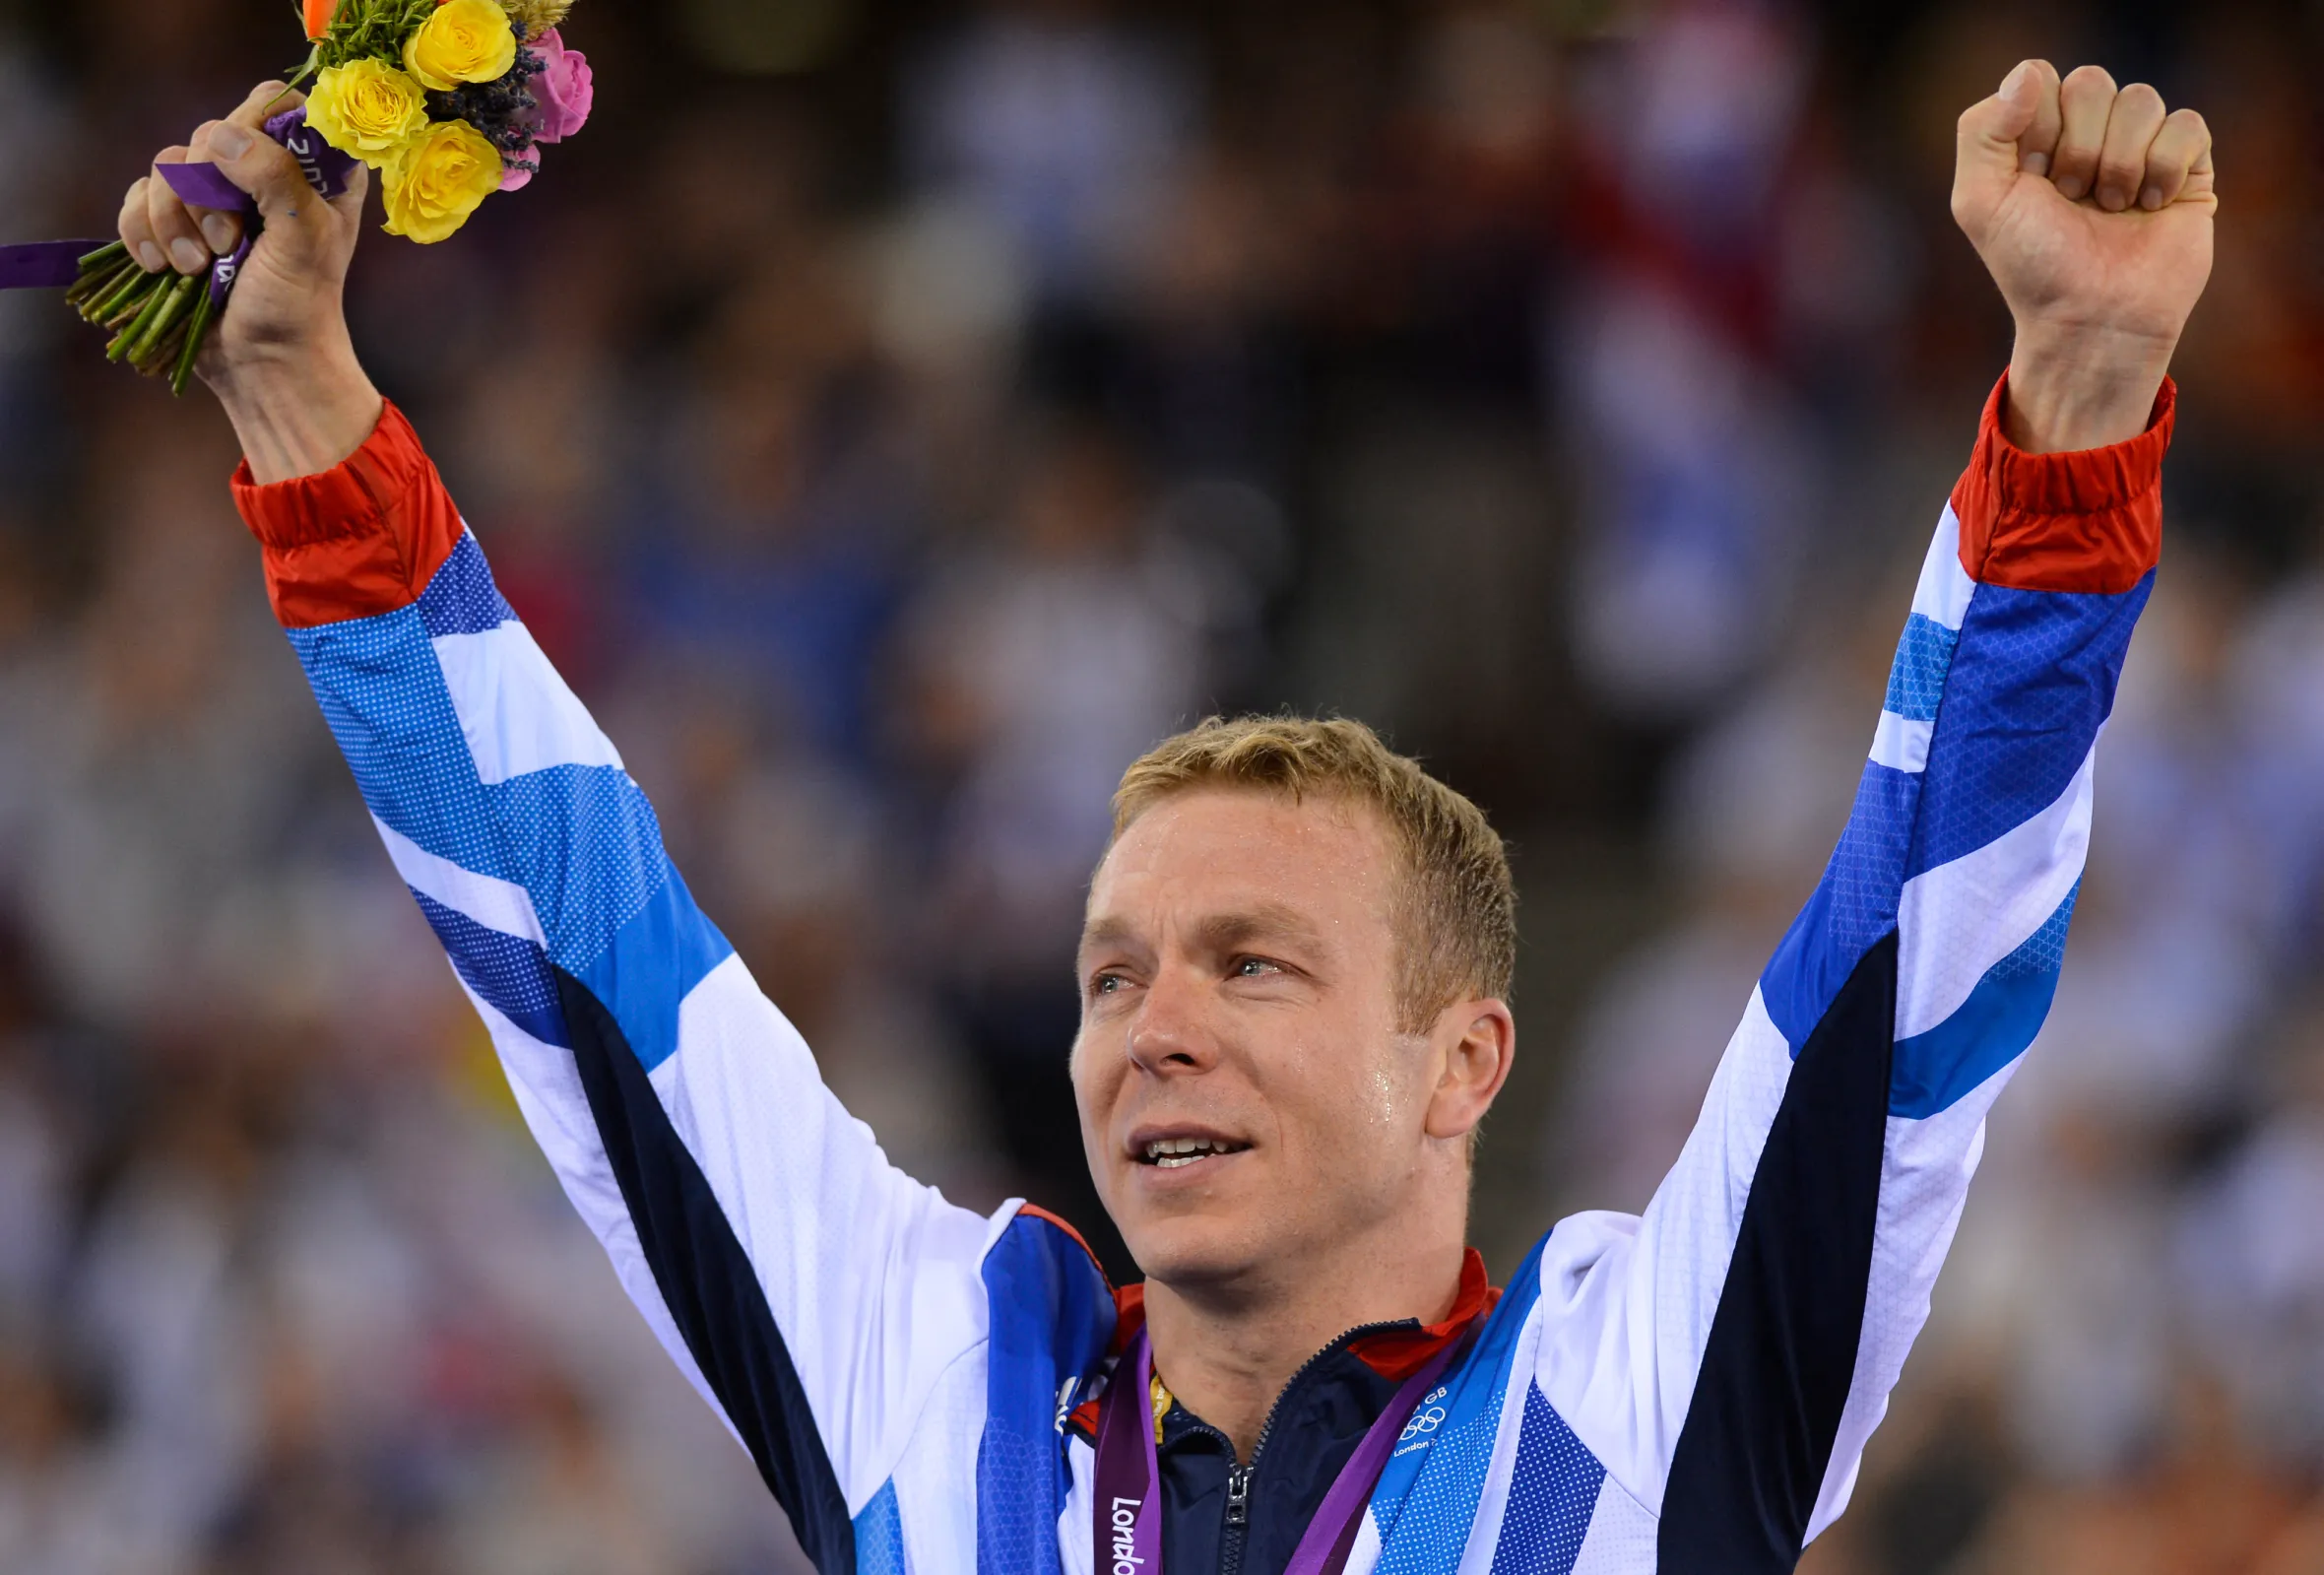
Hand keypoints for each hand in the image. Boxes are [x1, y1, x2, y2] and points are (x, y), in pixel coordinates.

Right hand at [118, 81, 382, 481]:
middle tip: (229, 244)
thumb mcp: (305, 236)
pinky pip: (136, 197)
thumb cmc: (298, 304)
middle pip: (208, 134)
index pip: (271, 105)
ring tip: (198, 268)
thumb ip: (275, 175)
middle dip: (206, 193)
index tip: (247, 175)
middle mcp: (262, 176)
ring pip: (165, 167)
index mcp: (312, 170)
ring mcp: (215, 200)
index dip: (249, 129)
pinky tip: (162, 268)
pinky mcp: (175, 225)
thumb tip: (218, 135)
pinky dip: (142, 231)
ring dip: (173, 220)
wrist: (262, 363)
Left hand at [1953, 61, 2214, 451]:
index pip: (2042, 79)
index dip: (2038, 127)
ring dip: (2118, 163)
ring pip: (2140, 99)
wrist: (2091, 318)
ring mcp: (2139, 146)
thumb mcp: (1980, 201)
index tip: (2034, 178)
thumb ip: (1982, 129)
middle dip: (2076, 147)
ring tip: (2110, 208)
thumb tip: (2030, 73)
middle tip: (2073, 198)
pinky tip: (2150, 206)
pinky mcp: (2187, 165)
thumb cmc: (2033, 265)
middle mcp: (2088, 134)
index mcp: (2035, 135)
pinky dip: (2163, 167)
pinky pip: (2186, 123)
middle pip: (2091, 81)